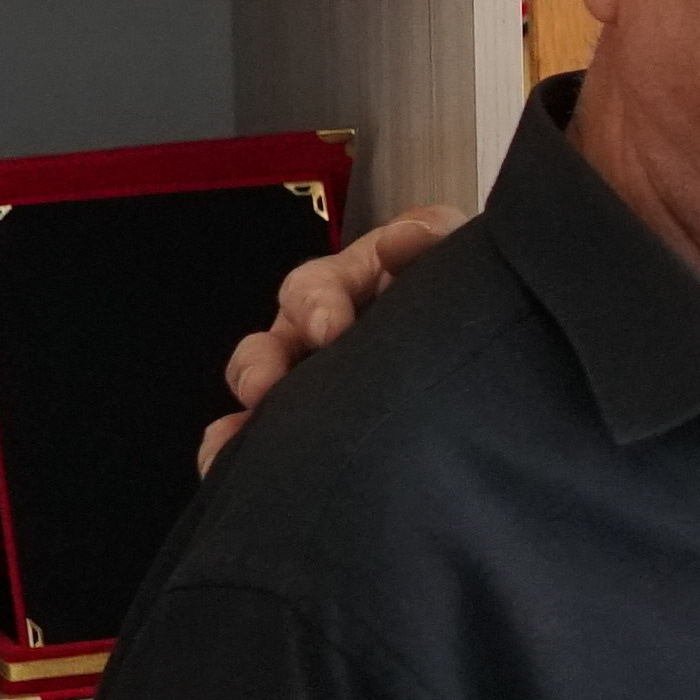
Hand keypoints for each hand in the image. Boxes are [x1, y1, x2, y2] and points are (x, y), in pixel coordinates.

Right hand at [201, 205, 464, 468]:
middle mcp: (314, 334)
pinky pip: (259, 435)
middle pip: (271, 344)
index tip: (330, 328)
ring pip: (259, 390)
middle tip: (265, 387)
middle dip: (261, 365)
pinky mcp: (311, 421)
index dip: (315, 304)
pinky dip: (234, 448)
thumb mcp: (445, 250)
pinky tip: (222, 464)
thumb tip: (398, 241)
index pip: (312, 288)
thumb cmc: (449, 286)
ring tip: (234, 435)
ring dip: (245, 413)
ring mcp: (310, 378)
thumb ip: (430, 236)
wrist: (477, 349)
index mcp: (344, 288)